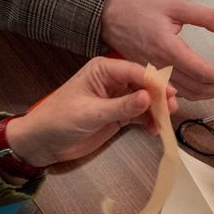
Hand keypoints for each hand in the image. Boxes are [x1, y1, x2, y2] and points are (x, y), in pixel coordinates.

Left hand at [3, 57, 178, 167]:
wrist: (42, 143)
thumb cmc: (57, 120)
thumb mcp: (90, 113)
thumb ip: (121, 106)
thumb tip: (147, 97)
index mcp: (103, 70)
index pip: (135, 71)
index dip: (154, 82)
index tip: (169, 93)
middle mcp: (113, 81)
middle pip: (144, 84)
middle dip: (159, 96)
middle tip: (170, 109)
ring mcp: (117, 98)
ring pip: (145, 100)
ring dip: (156, 110)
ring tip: (162, 122)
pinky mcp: (119, 114)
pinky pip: (141, 114)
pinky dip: (149, 121)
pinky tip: (153, 129)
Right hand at [100, 0, 213, 100]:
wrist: (108, 19)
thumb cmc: (138, 10)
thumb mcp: (175, 5)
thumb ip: (206, 17)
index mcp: (167, 49)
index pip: (203, 71)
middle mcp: (160, 68)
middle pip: (199, 88)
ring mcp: (154, 77)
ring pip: (189, 95)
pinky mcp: (151, 80)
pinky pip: (178, 94)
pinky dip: (198, 94)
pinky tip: (211, 88)